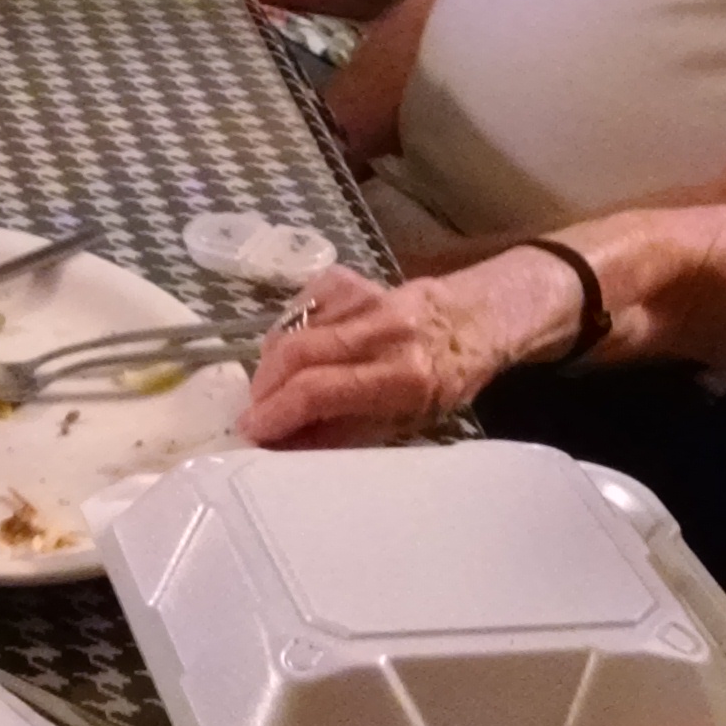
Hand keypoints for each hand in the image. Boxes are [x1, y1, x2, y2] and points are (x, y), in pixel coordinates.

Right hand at [237, 253, 577, 446]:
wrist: (475, 320)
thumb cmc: (446, 382)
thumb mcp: (405, 422)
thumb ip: (341, 434)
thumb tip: (281, 448)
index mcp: (403, 376)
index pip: (318, 391)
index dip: (275, 413)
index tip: (250, 432)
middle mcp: (383, 331)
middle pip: (295, 355)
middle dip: (263, 390)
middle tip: (255, 413)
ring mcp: (365, 297)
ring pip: (293, 330)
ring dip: (271, 364)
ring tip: (274, 388)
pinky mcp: (351, 278)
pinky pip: (301, 304)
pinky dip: (289, 330)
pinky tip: (296, 349)